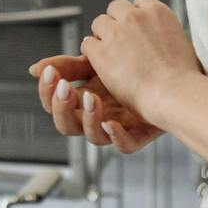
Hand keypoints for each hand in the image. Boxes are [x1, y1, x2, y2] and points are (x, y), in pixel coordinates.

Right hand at [27, 53, 163, 153]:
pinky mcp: (140, 133)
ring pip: (94, 137)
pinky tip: (112, 123)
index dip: (47, 92)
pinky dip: (117, 137)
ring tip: (93, 99)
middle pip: (67, 125)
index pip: (54, 104)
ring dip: (89, 120)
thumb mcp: (97, 62)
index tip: (51, 73)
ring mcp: (117, 127)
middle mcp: (96, 117)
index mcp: (82, 100)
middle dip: (62, 108)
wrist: (172, 74)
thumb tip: (35, 69)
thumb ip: (69, 66)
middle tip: (66, 88)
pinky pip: (126, 145)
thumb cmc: (132, 69)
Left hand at [76, 0, 204, 128]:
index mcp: (158, 11)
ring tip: (112, 56)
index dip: (136, 19)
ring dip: (103, 37)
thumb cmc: (183, 78)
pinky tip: (103, 66)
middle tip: (122, 44)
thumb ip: (165, 33)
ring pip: (99, 23)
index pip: (138, 3)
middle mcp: (135, 16)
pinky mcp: (101, 51)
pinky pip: (87, 44)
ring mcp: (116, 32)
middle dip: (117, 23)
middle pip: (116, 8)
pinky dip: (93, 54)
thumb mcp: (182, 43)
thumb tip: (158, 38)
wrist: (173, 94)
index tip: (137, 33)